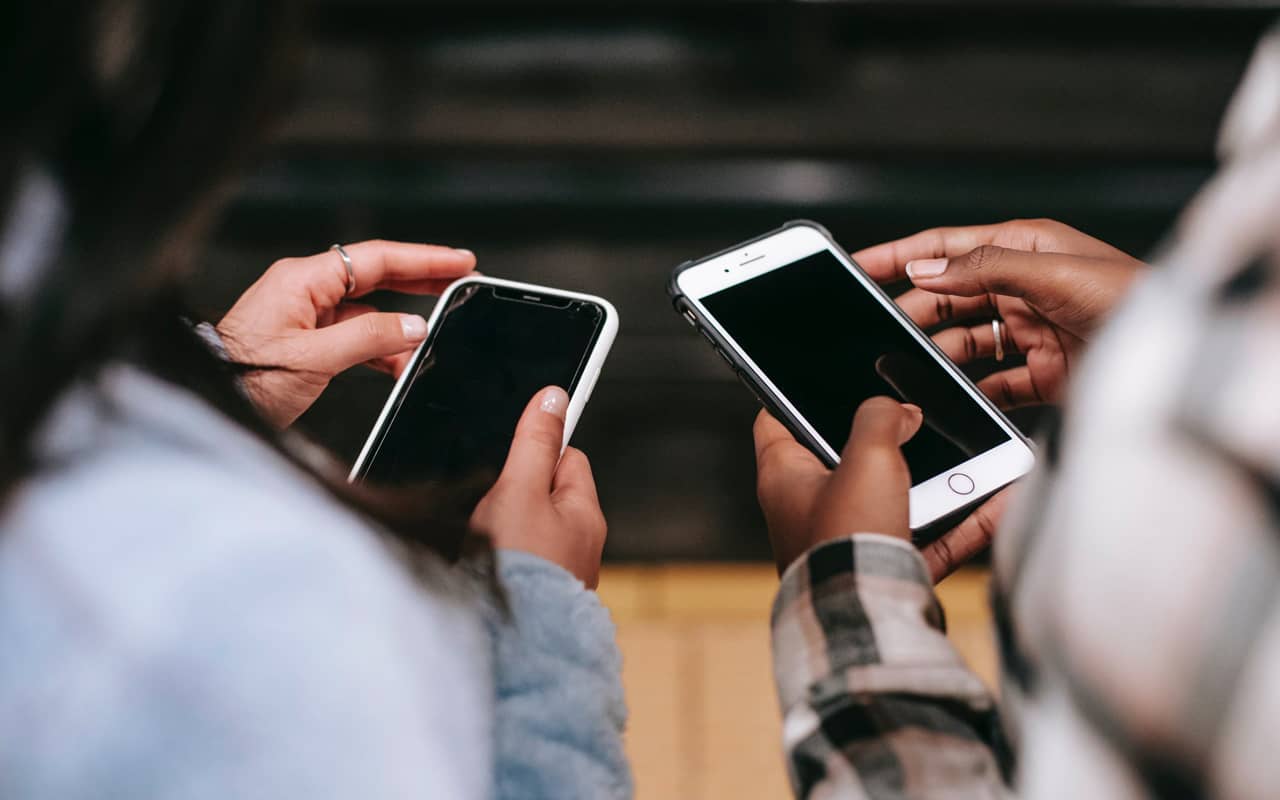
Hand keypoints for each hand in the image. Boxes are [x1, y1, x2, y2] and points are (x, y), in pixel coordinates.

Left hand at [216, 240, 476, 426]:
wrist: (210, 401)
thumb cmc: (243, 377)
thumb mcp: (314, 359)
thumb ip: (369, 339)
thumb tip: (412, 327)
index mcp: (303, 280)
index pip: (376, 259)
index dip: (423, 259)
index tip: (459, 261)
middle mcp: (304, 289)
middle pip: (376, 276)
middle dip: (421, 281)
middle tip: (461, 282)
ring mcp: (304, 313)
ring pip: (367, 309)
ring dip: (400, 325)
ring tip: (435, 335)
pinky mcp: (304, 339)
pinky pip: (353, 334)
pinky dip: (379, 346)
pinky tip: (400, 362)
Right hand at [470, 387, 607, 587]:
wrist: (508, 645)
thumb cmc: (518, 569)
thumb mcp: (520, 490)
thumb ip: (534, 443)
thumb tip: (554, 397)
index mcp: (585, 515)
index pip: (568, 458)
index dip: (536, 450)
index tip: (512, 453)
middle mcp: (580, 545)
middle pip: (544, 494)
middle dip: (514, 492)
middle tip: (492, 505)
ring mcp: (559, 574)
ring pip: (527, 529)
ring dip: (504, 527)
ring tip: (486, 540)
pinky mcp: (536, 597)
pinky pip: (518, 562)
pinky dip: (500, 558)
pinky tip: (484, 567)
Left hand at [755, 398, 1003, 580]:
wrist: (870, 619)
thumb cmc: (847, 539)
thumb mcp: (866, 456)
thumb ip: (880, 418)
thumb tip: (899, 412)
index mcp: (783, 477)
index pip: (775, 421)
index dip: (791, 394)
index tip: (814, 378)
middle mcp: (809, 510)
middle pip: (844, 457)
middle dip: (883, 437)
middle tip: (914, 414)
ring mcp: (848, 541)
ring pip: (896, 497)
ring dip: (935, 478)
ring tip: (971, 452)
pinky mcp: (886, 569)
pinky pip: (931, 536)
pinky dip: (964, 520)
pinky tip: (1000, 499)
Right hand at [853, 219, 1145, 408]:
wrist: (1172, 360)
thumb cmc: (1133, 300)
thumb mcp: (1052, 273)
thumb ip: (985, 268)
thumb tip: (927, 270)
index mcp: (1024, 248)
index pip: (947, 247)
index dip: (900, 254)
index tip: (859, 265)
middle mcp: (1022, 286)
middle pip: (949, 297)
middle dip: (914, 311)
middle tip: (880, 331)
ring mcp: (1030, 330)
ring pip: (965, 340)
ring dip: (938, 353)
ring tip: (911, 367)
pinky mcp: (1041, 372)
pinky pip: (992, 381)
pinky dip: (970, 390)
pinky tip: (954, 398)